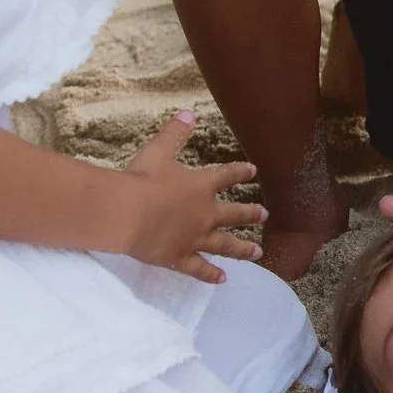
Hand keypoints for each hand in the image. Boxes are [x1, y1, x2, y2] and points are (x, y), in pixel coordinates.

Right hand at [120, 111, 264, 282]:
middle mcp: (205, 214)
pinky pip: (199, 268)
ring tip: (258, 253)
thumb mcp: (158, 150)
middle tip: (266, 214)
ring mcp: (195, 238)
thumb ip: (174, 133)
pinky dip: (211, 274)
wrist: (127, 214)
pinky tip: (222, 279)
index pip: (227, 176)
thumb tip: (188, 113)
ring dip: (243, 248)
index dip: (240, 172)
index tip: (254, 171)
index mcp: (201, 186)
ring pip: (225, 245)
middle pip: (234, 214)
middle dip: (251, 213)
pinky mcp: (180, 258)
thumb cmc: (141, 179)